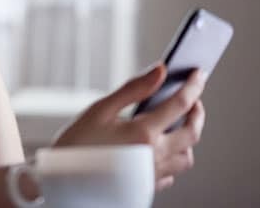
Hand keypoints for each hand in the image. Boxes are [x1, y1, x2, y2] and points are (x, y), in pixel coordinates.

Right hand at [52, 65, 206, 191]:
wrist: (62, 181)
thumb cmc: (76, 144)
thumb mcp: (100, 109)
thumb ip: (134, 89)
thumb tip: (159, 71)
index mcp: (144, 133)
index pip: (180, 104)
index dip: (193, 85)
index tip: (197, 73)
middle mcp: (154, 155)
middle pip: (192, 133)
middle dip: (197, 113)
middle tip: (194, 99)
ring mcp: (152, 174)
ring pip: (186, 157)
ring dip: (187, 139)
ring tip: (175, 126)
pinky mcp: (146, 186)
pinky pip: (170, 174)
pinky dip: (171, 159)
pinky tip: (158, 149)